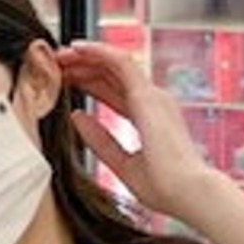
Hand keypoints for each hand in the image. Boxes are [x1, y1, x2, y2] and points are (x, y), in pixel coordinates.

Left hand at [56, 38, 223, 223]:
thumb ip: (101, 141)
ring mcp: (153, 96)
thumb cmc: (165, 188)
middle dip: (84, 67)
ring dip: (87, 56)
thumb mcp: (122, 164)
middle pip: (113, 75)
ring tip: (60, 54)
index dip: (89, 83)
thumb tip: (76, 116)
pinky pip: (120, 62)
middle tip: (56, 64)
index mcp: (150, 119)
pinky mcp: (148, 95)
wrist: (188, 194)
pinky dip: (98, 52)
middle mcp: (154, 102)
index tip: (64, 82)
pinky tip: (77, 48)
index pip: (115, 92)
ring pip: (115, 63)